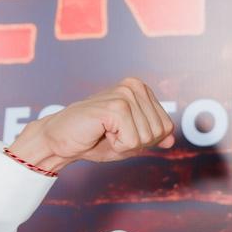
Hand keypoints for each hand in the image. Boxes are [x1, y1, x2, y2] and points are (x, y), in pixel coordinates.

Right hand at [8, 78, 174, 171]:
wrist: (59, 140)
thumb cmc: (92, 139)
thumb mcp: (129, 140)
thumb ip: (151, 137)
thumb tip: (172, 140)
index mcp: (141, 89)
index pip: (166, 127)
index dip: (145, 140)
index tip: (121, 133)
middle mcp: (135, 86)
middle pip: (158, 132)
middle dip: (136, 142)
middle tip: (110, 134)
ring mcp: (126, 94)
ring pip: (146, 137)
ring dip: (124, 143)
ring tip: (104, 131)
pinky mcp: (116, 107)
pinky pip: (132, 141)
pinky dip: (116, 145)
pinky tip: (100, 132)